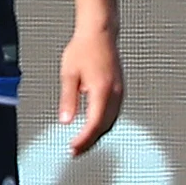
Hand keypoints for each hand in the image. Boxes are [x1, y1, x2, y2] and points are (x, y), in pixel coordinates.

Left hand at [59, 25, 122, 154]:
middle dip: (90, 142)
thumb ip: (68, 99)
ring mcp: (120, 92)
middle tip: (75, 152)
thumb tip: (65, 120)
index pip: (94, 123)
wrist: (100, 33)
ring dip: (98, 135)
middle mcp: (115, 93)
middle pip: (105, 127)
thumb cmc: (84, 48)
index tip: (73, 148)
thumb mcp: (69, 74)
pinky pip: (114, 114)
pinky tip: (94, 127)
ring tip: (83, 143)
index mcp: (102, 90)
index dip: (84, 140)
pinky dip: (104, 125)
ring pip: (111, 122)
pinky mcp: (120, 90)